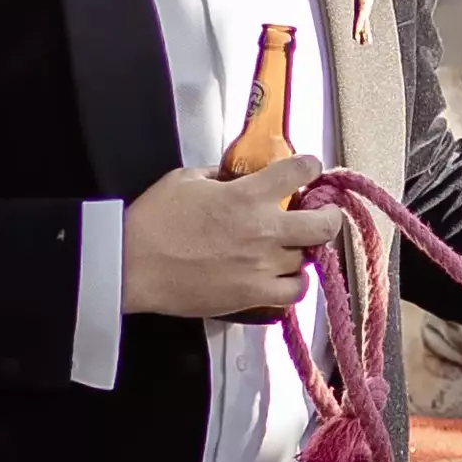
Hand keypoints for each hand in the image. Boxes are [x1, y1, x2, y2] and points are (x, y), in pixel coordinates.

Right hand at [120, 157, 322, 322]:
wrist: (133, 266)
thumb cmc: (153, 221)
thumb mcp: (186, 179)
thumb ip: (219, 175)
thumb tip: (236, 177)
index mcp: (247, 194)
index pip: (300, 171)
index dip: (310, 166)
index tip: (309, 169)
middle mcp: (264, 230)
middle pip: (324, 224)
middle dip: (328, 216)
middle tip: (322, 214)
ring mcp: (262, 266)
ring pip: (308, 259)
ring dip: (303, 250)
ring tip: (292, 247)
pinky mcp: (254, 296)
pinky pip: (295, 292)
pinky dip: (295, 283)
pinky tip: (285, 276)